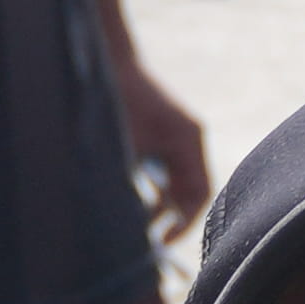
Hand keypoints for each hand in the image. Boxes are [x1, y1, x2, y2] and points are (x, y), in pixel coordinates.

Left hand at [118, 54, 211, 230]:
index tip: (163, 240)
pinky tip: (132, 199)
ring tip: (136, 222)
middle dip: (171, 216)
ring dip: (159, 203)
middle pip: (190, 189)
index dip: (184, 221)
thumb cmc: (116, 102)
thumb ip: (137, 183)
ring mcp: (178, 136)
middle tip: (149, 239)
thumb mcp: (125, 148)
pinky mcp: (163, 135)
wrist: (106, 63)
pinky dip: (151, 187)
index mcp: (188, 139)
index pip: (198, 192)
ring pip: (176, 182)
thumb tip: (140, 222)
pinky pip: (165, 170)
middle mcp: (189, 139)